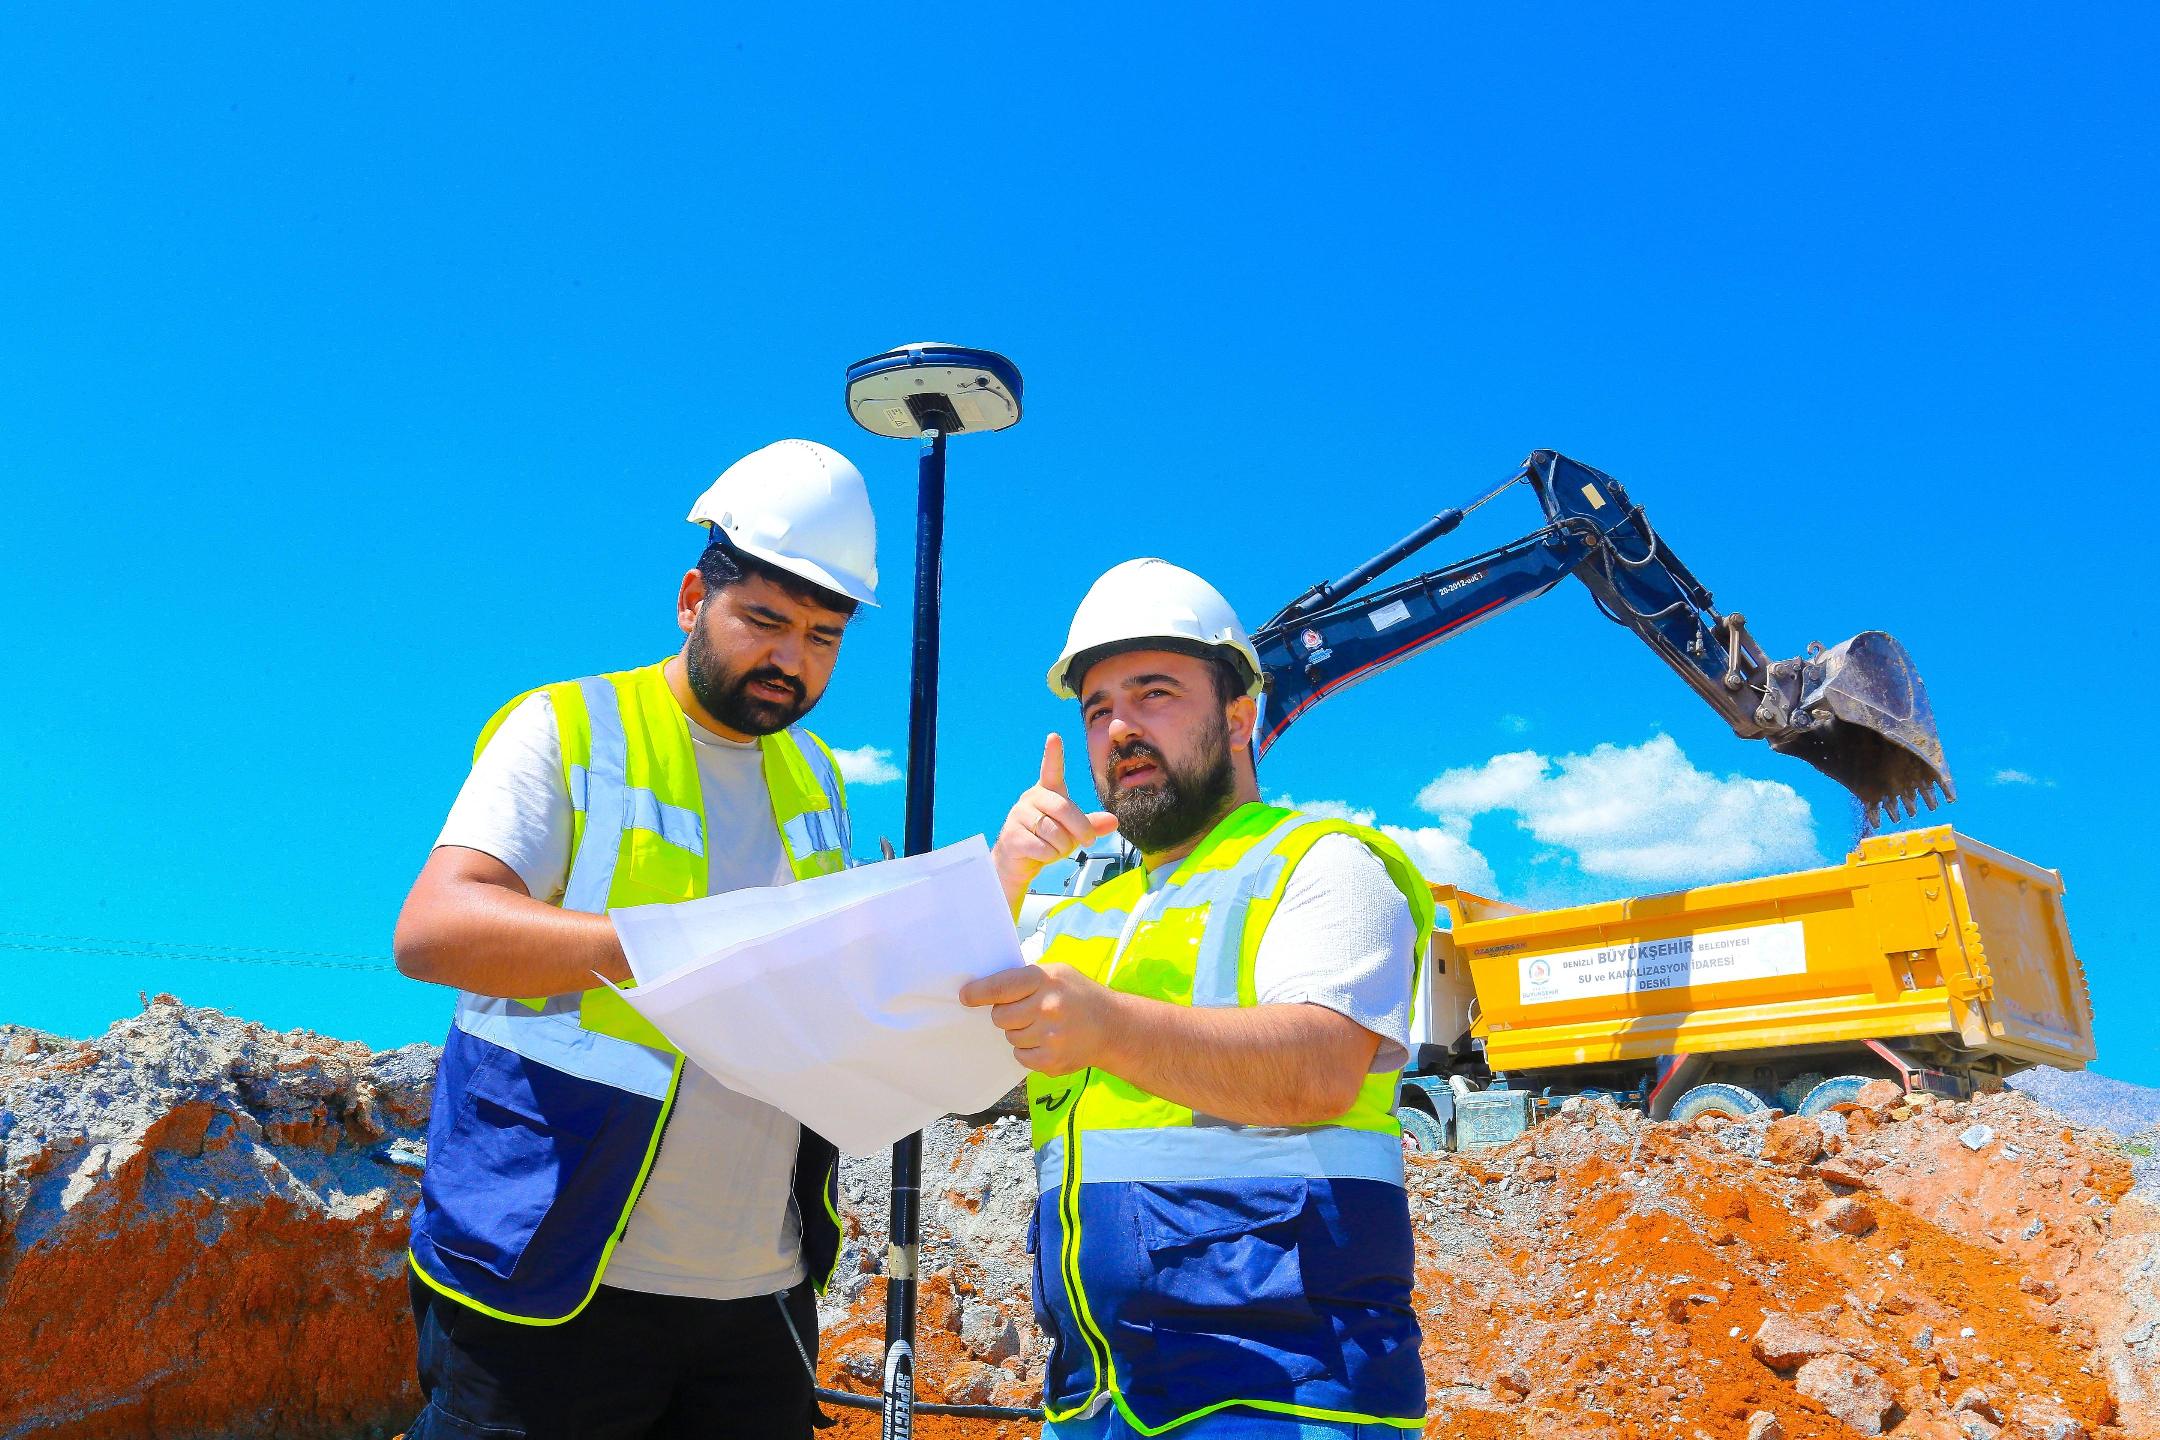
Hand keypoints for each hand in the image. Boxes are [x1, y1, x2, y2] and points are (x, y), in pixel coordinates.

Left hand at [960, 962, 1120, 1073]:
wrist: (1113, 1027)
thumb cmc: (1079, 995)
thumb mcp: (1057, 973)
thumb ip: (1025, 979)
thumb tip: (985, 989)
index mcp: (1046, 980)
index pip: (1001, 987)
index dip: (979, 992)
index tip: (965, 996)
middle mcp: (1047, 1007)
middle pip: (1000, 1016)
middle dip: (1006, 1014)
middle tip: (1025, 1012)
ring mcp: (1050, 1036)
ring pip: (1009, 1036)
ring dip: (1019, 1032)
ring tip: (1043, 1026)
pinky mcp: (1051, 1060)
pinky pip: (1020, 1055)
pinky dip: (1028, 1050)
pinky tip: (1047, 1041)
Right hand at [991, 734, 1116, 913]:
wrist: (1016, 863)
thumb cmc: (1046, 841)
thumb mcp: (1072, 832)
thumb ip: (1091, 825)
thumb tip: (1114, 821)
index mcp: (1046, 792)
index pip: (1051, 770)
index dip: (1053, 754)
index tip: (1054, 736)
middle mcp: (1031, 799)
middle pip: (1064, 808)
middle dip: (1081, 829)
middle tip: (1088, 842)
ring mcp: (1018, 816)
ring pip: (1055, 833)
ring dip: (1062, 848)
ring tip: (1054, 849)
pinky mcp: (1012, 837)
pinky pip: (1043, 848)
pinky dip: (1049, 857)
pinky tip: (1040, 855)